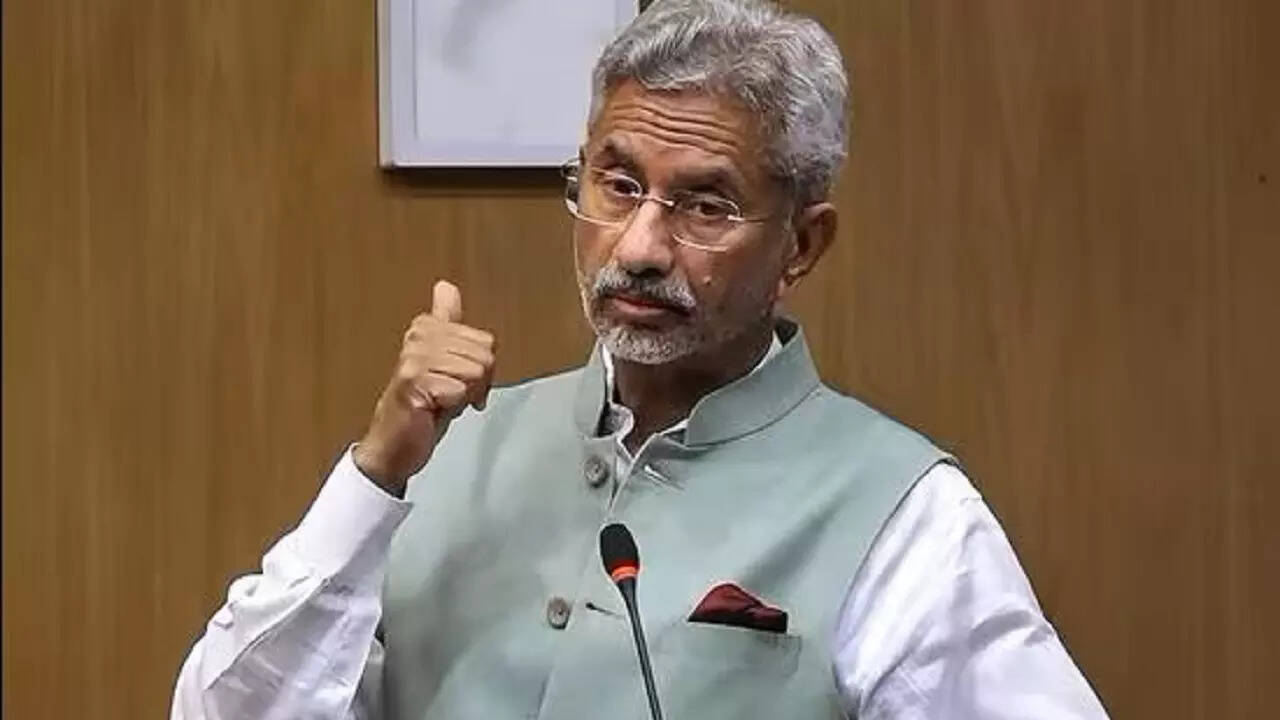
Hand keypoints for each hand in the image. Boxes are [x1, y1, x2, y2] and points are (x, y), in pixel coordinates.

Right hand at [353, 280, 495, 494]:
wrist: (393, 447)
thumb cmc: (422, 408)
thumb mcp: (442, 361)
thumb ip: (447, 322)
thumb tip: (446, 286)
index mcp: (426, 327)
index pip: (485, 341)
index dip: (481, 368)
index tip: (460, 381)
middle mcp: (418, 337)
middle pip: (484, 356)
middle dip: (477, 383)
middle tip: (453, 397)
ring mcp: (413, 359)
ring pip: (474, 372)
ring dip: (465, 396)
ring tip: (442, 403)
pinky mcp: (413, 382)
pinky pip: (460, 390)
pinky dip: (454, 407)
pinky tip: (434, 412)